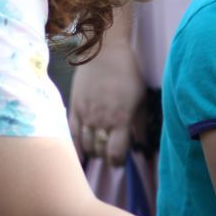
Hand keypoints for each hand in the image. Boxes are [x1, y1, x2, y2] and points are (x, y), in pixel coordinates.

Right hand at [68, 37, 144, 165]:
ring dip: (93, 151)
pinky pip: (72, 133)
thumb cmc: (128, 74)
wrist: (104, 53)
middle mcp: (102, 121)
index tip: (119, 162)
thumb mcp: (140, 99)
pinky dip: (75, 145)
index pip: (116, 153)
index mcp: (121, 119)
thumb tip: (143, 144)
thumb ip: (140, 125)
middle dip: (105, 157)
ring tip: (98, 150)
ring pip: (86, 145)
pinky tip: (79, 151)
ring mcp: (86, 115)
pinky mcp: (74, 108)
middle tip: (109, 155)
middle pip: (100, 151)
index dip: (117, 162)